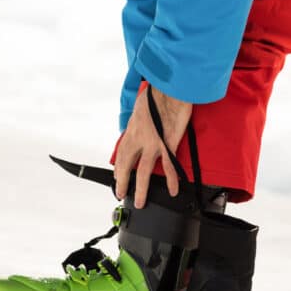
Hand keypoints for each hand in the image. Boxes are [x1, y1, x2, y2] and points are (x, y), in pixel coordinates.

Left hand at [114, 85, 192, 207]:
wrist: (170, 88)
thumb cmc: (159, 92)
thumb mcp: (142, 105)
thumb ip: (142, 118)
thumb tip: (143, 120)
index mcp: (133, 129)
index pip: (122, 152)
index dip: (119, 166)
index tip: (118, 175)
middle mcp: (139, 138)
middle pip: (127, 165)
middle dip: (122, 181)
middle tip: (121, 194)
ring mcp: (153, 143)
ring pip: (143, 171)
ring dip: (141, 189)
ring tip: (141, 201)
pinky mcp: (168, 144)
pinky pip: (169, 166)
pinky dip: (172, 179)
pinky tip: (173, 189)